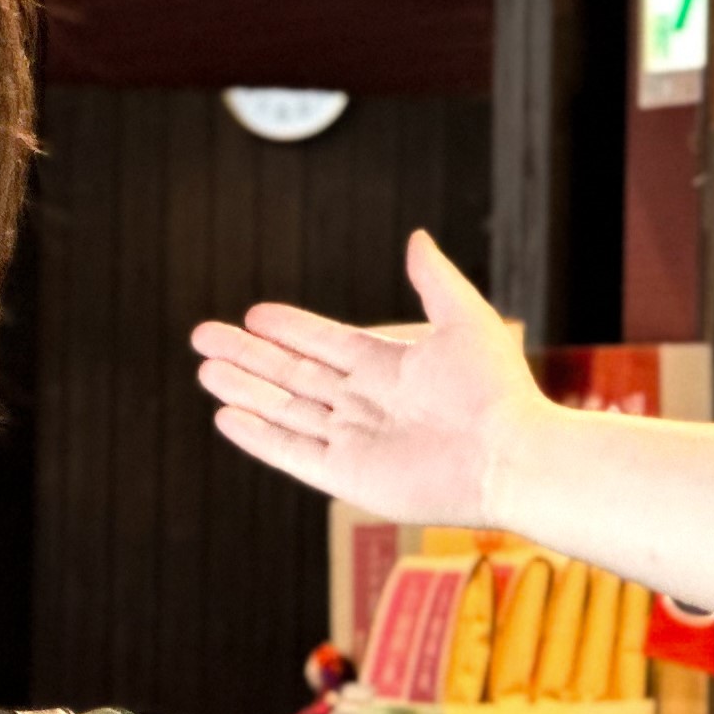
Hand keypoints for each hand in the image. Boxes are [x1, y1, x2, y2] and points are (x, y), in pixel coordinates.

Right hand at [190, 231, 546, 523]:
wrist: (510, 456)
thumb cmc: (497, 389)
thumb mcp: (464, 319)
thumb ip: (434, 280)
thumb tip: (417, 237)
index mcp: (390, 368)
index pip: (325, 344)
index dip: (290, 329)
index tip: (254, 314)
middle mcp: (366, 405)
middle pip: (292, 375)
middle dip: (249, 355)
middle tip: (204, 336)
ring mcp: (354, 442)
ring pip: (284, 410)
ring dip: (244, 389)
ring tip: (205, 370)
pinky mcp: (348, 476)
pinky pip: (291, 452)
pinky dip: (258, 435)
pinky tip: (226, 415)